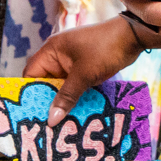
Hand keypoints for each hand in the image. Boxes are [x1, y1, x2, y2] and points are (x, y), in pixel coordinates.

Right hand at [24, 17, 144, 123]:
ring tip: (60, 122)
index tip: (31, 113)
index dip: (29, 92)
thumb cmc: (105, 49)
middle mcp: (57, 56)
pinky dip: (73, 97)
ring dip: (61, 101)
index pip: (31, 74)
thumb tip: (51, 119)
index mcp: (51, 51)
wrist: (131, 37)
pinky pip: (72, 85)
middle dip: (46, 101)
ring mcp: (71, 62)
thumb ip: (66, 97)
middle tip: (46, 123)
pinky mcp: (83, 69)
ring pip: (60, 86)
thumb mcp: (84, 75)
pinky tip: (75, 112)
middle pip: (44, 82)